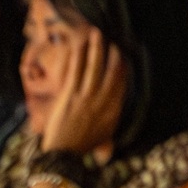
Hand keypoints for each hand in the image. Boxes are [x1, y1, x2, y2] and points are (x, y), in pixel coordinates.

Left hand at [40, 29, 124, 155]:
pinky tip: (78, 46)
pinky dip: (78, 57)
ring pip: (93, 67)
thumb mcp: (106, 134)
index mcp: (113, 108)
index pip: (121, 81)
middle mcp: (102, 99)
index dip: (122, 65)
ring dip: (95, 48)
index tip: (123, 53)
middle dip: (111, 52)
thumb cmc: (85, 144)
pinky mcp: (69, 95)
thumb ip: (113, 118)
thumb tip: (118, 105)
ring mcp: (85, 96)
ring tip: (96, 34)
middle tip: (112, 39)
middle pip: (109, 70)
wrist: (64, 153)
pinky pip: (75, 71)